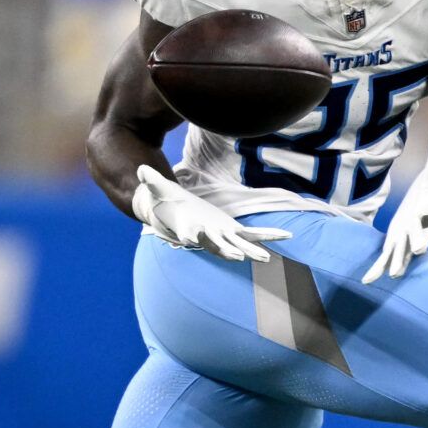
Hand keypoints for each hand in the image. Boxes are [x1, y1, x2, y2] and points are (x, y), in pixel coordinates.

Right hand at [131, 164, 289, 262]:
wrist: (172, 212)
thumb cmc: (164, 201)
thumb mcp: (157, 188)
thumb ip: (151, 181)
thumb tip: (141, 169)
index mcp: (188, 229)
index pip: (192, 235)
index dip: (196, 237)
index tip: (197, 238)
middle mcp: (207, 236)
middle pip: (217, 246)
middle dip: (227, 251)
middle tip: (238, 257)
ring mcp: (222, 234)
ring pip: (239, 245)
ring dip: (251, 251)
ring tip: (266, 258)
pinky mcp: (232, 230)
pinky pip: (253, 234)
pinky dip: (269, 235)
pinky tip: (286, 235)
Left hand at [363, 126, 427, 282]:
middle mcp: (423, 227)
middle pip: (422, 235)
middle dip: (419, 241)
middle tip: (419, 249)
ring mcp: (410, 238)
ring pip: (404, 251)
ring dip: (399, 262)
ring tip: (393, 273)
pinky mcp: (398, 244)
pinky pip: (388, 258)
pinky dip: (379, 269)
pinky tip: (368, 280)